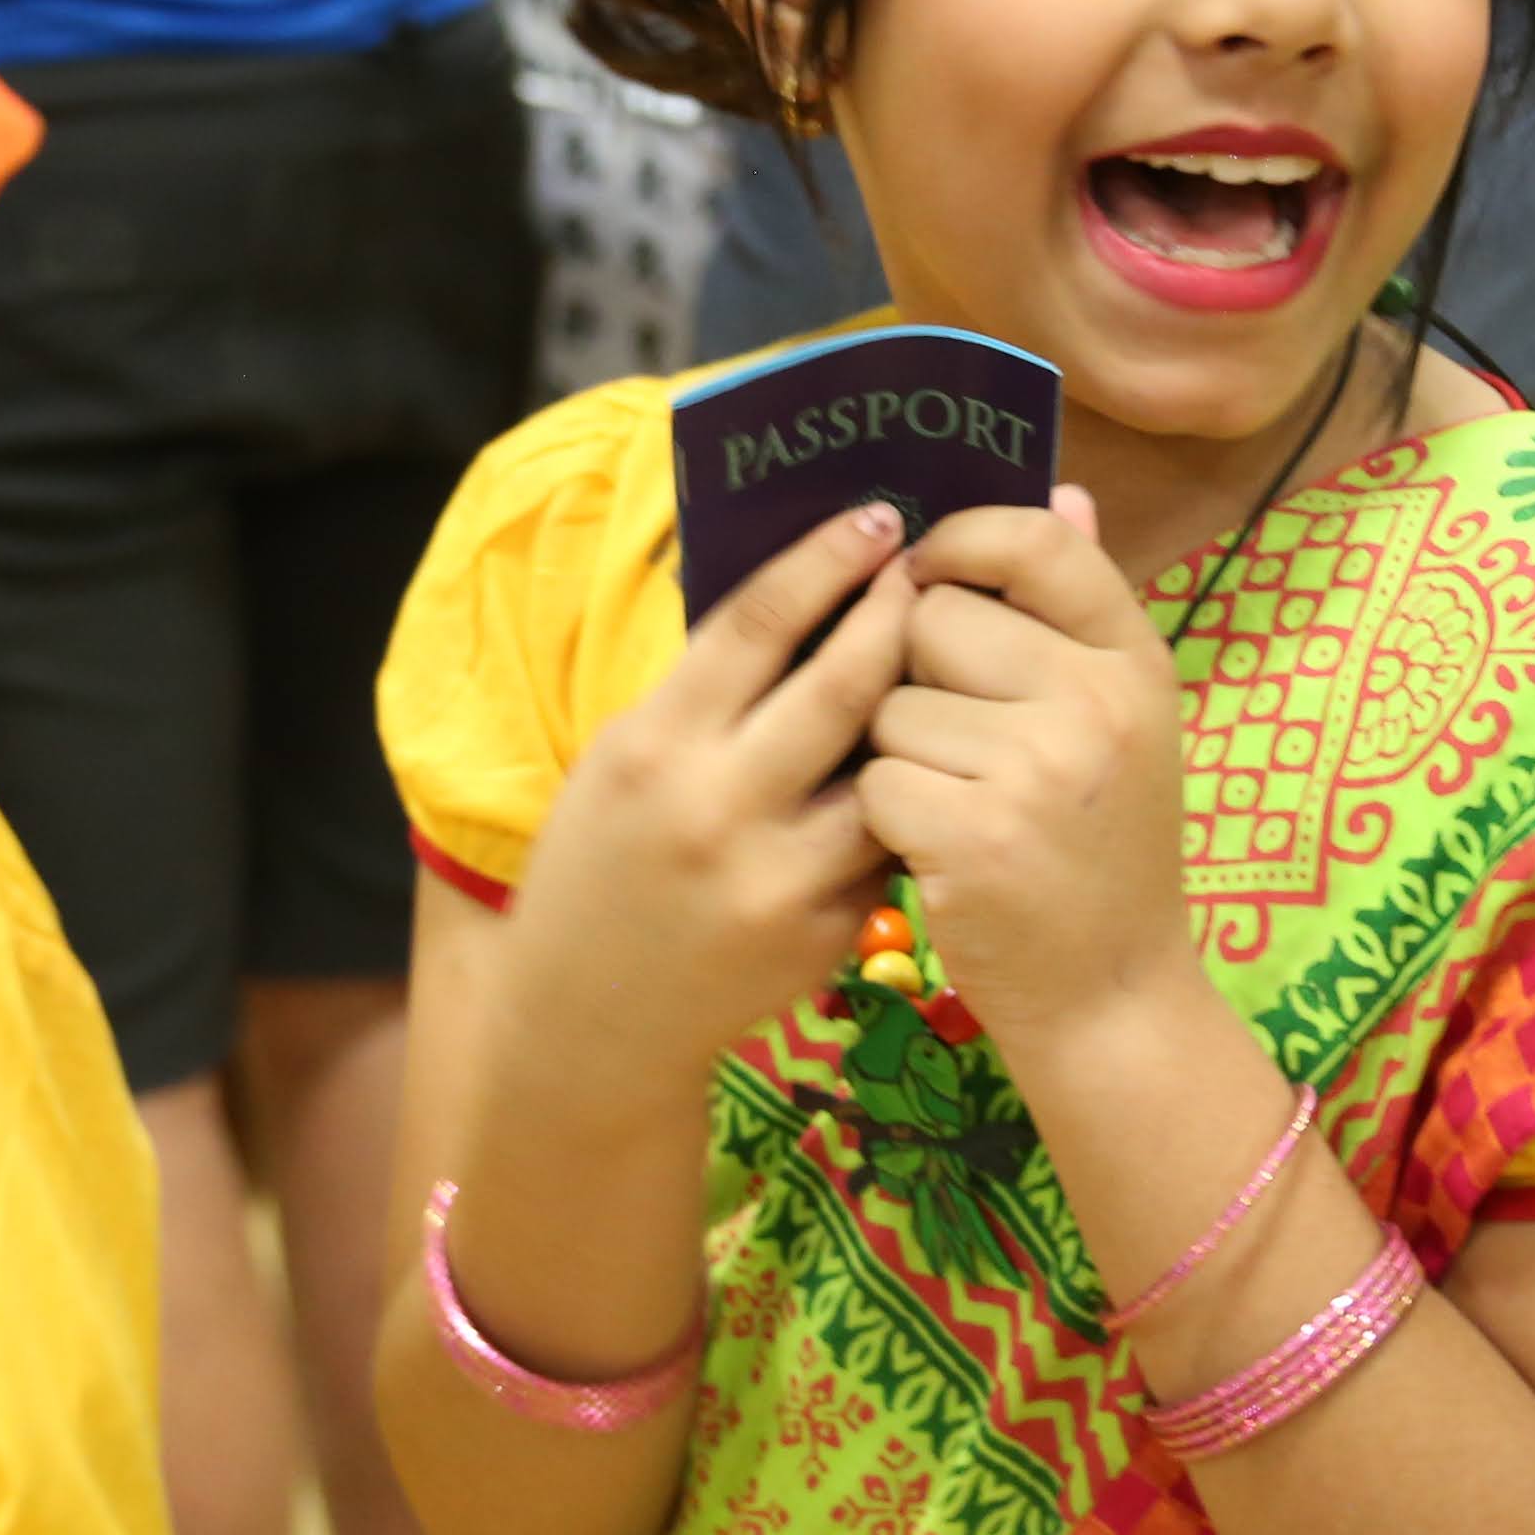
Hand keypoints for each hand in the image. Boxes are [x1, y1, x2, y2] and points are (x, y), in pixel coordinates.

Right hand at [502, 501, 914, 1089]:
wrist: (588, 1017)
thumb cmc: (601, 863)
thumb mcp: (622, 759)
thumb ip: (702, 690)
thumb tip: (798, 591)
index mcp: (652, 746)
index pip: (755, 623)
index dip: (826, 559)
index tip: (876, 517)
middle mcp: (716, 808)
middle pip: (843, 684)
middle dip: (898, 612)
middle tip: (934, 568)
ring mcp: (777, 879)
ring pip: (887, 766)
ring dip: (922, 706)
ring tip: (946, 660)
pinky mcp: (825, 936)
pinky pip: (887, 845)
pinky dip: (906, 798)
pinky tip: (925, 767)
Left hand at [857, 488, 1190, 1045]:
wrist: (1113, 997)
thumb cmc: (1098, 850)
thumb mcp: (1119, 722)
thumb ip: (1078, 609)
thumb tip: (1061, 486)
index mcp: (1134, 660)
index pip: (1035, 541)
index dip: (960, 543)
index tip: (927, 574)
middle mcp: (1098, 702)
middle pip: (930, 618)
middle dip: (912, 673)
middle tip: (958, 741)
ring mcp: (1040, 768)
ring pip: (887, 703)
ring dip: (894, 752)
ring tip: (955, 804)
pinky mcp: (975, 834)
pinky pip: (875, 777)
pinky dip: (886, 816)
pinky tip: (936, 850)